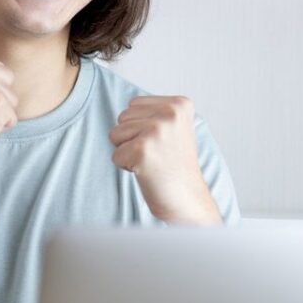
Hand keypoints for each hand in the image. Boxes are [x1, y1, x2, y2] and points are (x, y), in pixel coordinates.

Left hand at [109, 96, 221, 224]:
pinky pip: (115, 155)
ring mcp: (156, 130)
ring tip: (152, 162)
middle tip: (156, 154)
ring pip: (115, 134)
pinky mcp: (142, 150)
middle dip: (132, 138)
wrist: (187, 199)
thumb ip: (154, 112)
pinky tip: (147, 172)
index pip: (134, 104)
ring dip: (128, 152)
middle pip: (122, 117)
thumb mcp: (174, 128)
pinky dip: (126, 167)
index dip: (141, 127)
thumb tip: (127, 108)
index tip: (162, 143)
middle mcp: (170, 113)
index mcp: (179, 104)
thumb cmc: (175, 167)